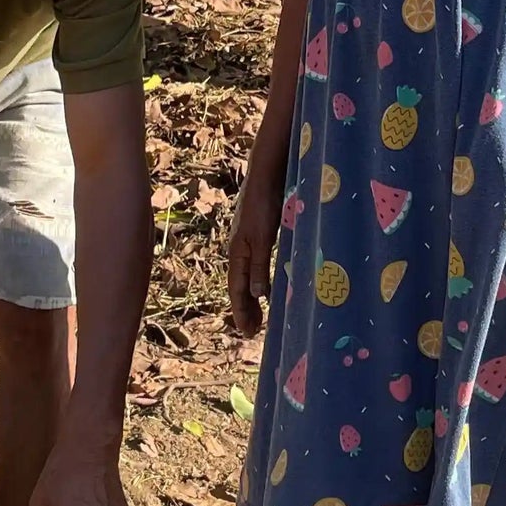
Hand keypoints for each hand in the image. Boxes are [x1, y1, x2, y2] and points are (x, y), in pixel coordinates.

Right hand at [227, 165, 283, 336]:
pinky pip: (256, 265)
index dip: (241, 311)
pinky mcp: (258, 233)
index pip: (237, 289)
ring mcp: (248, 241)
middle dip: (245, 309)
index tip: (246, 333)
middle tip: (252, 332)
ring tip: (258, 315)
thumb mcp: (262, 237)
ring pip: (248, 276)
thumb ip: (259, 265)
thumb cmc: (264, 204)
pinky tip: (268, 285)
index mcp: (237, 252)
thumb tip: (257, 296)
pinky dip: (260, 280)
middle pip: (240, 285)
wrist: (266, 173)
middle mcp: (240, 249)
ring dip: (252, 297)